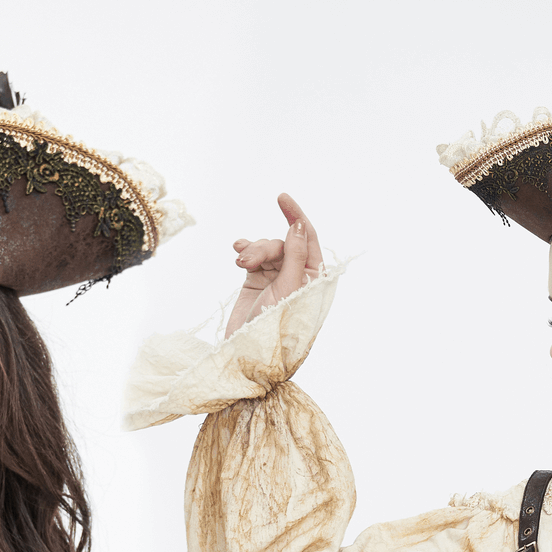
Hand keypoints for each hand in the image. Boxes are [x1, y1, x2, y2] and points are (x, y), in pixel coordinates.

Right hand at [225, 193, 322, 336]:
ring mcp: (277, 277)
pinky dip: (245, 251)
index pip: (309, 238)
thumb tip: (299, 226)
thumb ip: (295, 256)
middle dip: (264, 246)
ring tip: (239, 263)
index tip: (281, 197)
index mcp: (315, 278)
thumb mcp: (288, 290)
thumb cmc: (275, 328)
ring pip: (266, 248)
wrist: (247, 353)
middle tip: (245, 260)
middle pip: (282, 243)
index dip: (296, 216)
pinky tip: (236, 253)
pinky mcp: (257, 281)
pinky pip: (252, 256)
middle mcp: (298, 275)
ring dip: (252, 251)